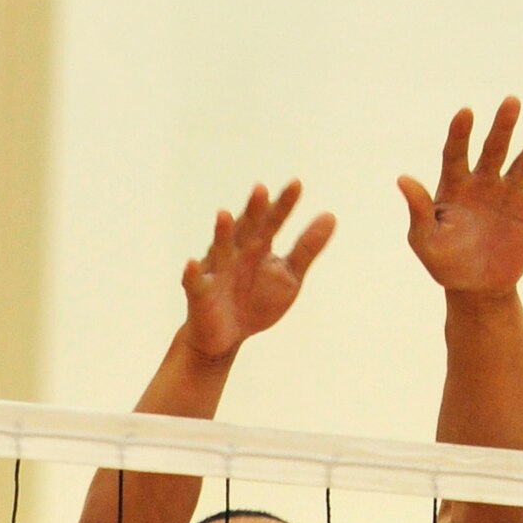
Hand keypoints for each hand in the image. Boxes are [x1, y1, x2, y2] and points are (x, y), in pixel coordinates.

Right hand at [180, 182, 335, 364]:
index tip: (297, 184)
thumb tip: (331, 215)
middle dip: (252, 211)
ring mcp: (216, 271)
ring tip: (224, 215)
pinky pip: (194, 282)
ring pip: (219, 249)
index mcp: (258, 245)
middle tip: (262, 190)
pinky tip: (191, 265)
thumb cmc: (257, 300)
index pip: (272, 221)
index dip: (283, 205)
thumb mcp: (289, 275)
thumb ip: (306, 248)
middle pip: (246, 229)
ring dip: (221, 234)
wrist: (228, 338)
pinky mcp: (200, 293)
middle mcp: (236, 252)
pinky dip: (192, 274)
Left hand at [397, 97, 522, 295]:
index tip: (466, 113)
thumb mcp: (425, 242)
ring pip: (522, 161)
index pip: (456, 152)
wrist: (479, 288)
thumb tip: (402, 178)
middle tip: (512, 102)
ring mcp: (507, 191)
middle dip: (502, 127)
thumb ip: (418, 211)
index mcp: (455, 184)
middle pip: (493, 148)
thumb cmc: (446, 264)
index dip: (460, 133)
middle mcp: (482, 180)